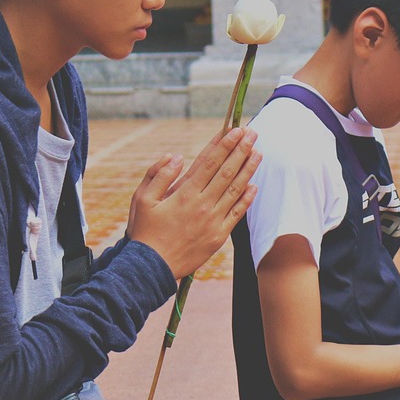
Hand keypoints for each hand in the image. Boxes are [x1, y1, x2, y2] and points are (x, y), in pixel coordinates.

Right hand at [127, 127, 260, 278]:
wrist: (151, 268)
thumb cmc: (144, 232)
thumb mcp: (142, 199)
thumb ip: (158, 175)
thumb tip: (177, 157)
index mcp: (184, 193)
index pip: (209, 162)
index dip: (224, 144)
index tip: (235, 130)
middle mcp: (202, 204)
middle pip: (227, 172)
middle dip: (241, 150)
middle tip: (253, 133)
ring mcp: (213, 221)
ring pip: (235, 190)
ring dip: (248, 170)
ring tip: (258, 153)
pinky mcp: (218, 236)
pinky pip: (236, 214)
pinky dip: (246, 199)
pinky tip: (254, 186)